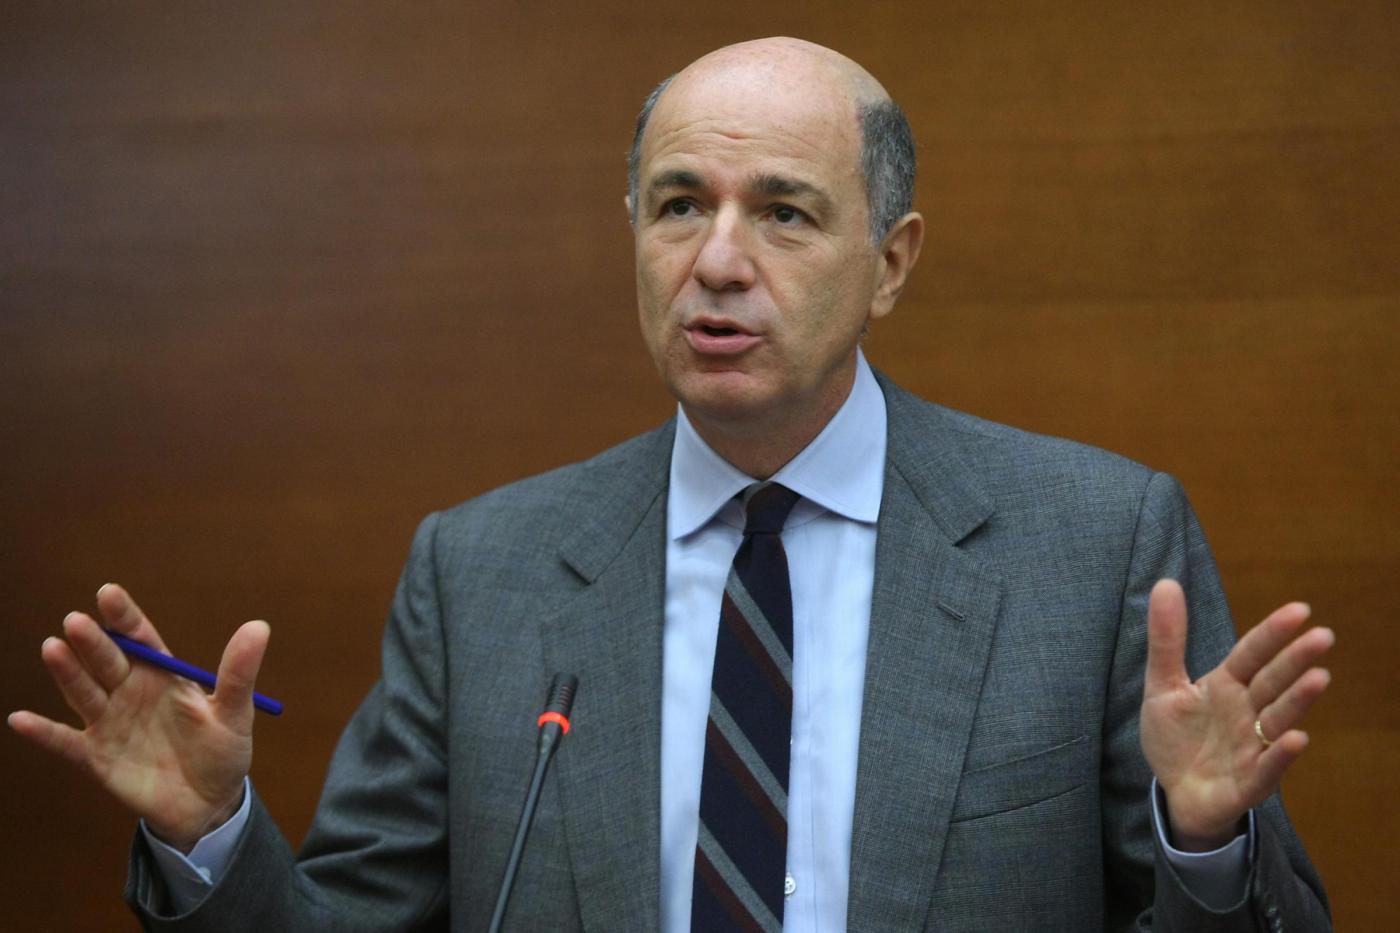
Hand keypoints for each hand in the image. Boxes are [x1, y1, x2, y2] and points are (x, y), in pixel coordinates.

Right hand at [7, 584, 269, 851]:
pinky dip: (44, 733)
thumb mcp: (235, 712)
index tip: (109, 593)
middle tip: (77, 621)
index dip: (124, 617)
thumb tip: (259, 626)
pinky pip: (66, 743)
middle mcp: (131, 693)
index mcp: (163, 676)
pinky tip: (19, 719)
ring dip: (68, 673)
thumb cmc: (223, 752)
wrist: (209, 805)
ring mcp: (110, 724)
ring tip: (53, 648)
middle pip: (108, 662)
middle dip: (93, 642)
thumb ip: (239, 673)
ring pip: (84, 693)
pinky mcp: (97, 758)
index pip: (141, 639)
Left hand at [1140, 579, 1332, 849]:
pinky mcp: (1249, 781)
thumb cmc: (1177, 736)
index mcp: (1227, 685)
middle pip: (1272, 682)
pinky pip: (1267, 767)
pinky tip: (1297, 739)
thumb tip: (1165, 583)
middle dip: (1295, 660)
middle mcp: (1246, 712)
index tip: (1299, 610)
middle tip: (1323, 635)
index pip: (1251, 654)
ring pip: (1278, 719)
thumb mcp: (1163, 684)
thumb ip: (1167, 639)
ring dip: (1298, 700)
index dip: (1271, 634)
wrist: (1175, 791)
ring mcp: (1251, 746)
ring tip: (1320, 677)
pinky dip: (1281, 754)